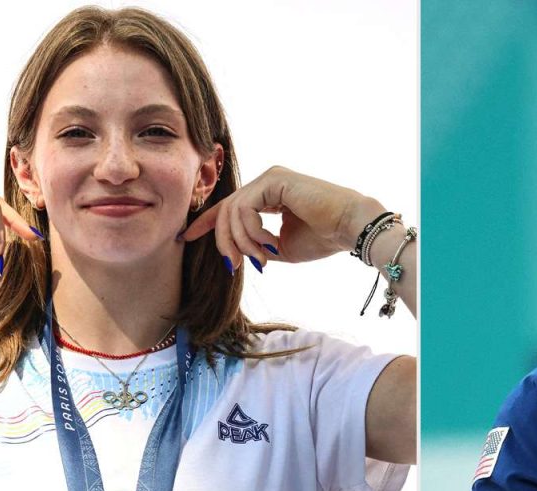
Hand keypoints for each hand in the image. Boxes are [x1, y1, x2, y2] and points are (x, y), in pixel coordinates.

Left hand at [179, 165, 385, 271]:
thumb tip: (237, 255)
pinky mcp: (274, 180)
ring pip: (233, 211)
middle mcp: (267, 182)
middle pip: (226, 210)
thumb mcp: (281, 248)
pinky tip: (270, 243)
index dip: (207, 222)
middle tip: (233, 266)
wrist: (349, 228)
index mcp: (269, 195)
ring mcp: (270, 178)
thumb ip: (257, 246)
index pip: (230, 207)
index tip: (187, 237)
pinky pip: (245, 208)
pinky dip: (252, 231)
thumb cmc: (323, 238)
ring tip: (262, 259)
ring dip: (242, 242)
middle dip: (223, 241)